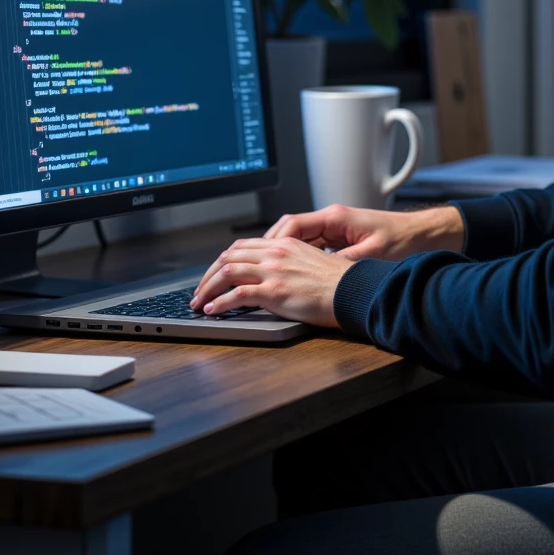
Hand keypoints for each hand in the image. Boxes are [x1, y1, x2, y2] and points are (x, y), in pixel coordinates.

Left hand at [190, 237, 348, 326]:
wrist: (354, 291)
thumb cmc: (338, 283)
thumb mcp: (311, 263)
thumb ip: (289, 264)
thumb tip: (271, 276)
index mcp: (284, 244)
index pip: (242, 246)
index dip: (223, 261)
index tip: (214, 274)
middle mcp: (276, 253)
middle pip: (229, 257)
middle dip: (208, 274)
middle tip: (199, 290)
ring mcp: (274, 271)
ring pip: (227, 272)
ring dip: (208, 288)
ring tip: (199, 302)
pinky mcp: (274, 291)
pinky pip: (237, 294)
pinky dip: (220, 303)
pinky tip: (213, 310)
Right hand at [262, 202, 464, 262]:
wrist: (425, 235)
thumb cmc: (405, 240)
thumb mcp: (374, 254)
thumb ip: (345, 261)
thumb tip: (320, 272)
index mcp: (336, 217)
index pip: (294, 224)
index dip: (274, 241)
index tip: (261, 256)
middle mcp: (333, 219)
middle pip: (290, 231)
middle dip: (270, 248)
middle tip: (253, 266)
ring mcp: (336, 229)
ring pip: (299, 239)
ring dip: (283, 254)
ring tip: (266, 272)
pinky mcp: (342, 239)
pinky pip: (311, 246)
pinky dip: (298, 258)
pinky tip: (292, 273)